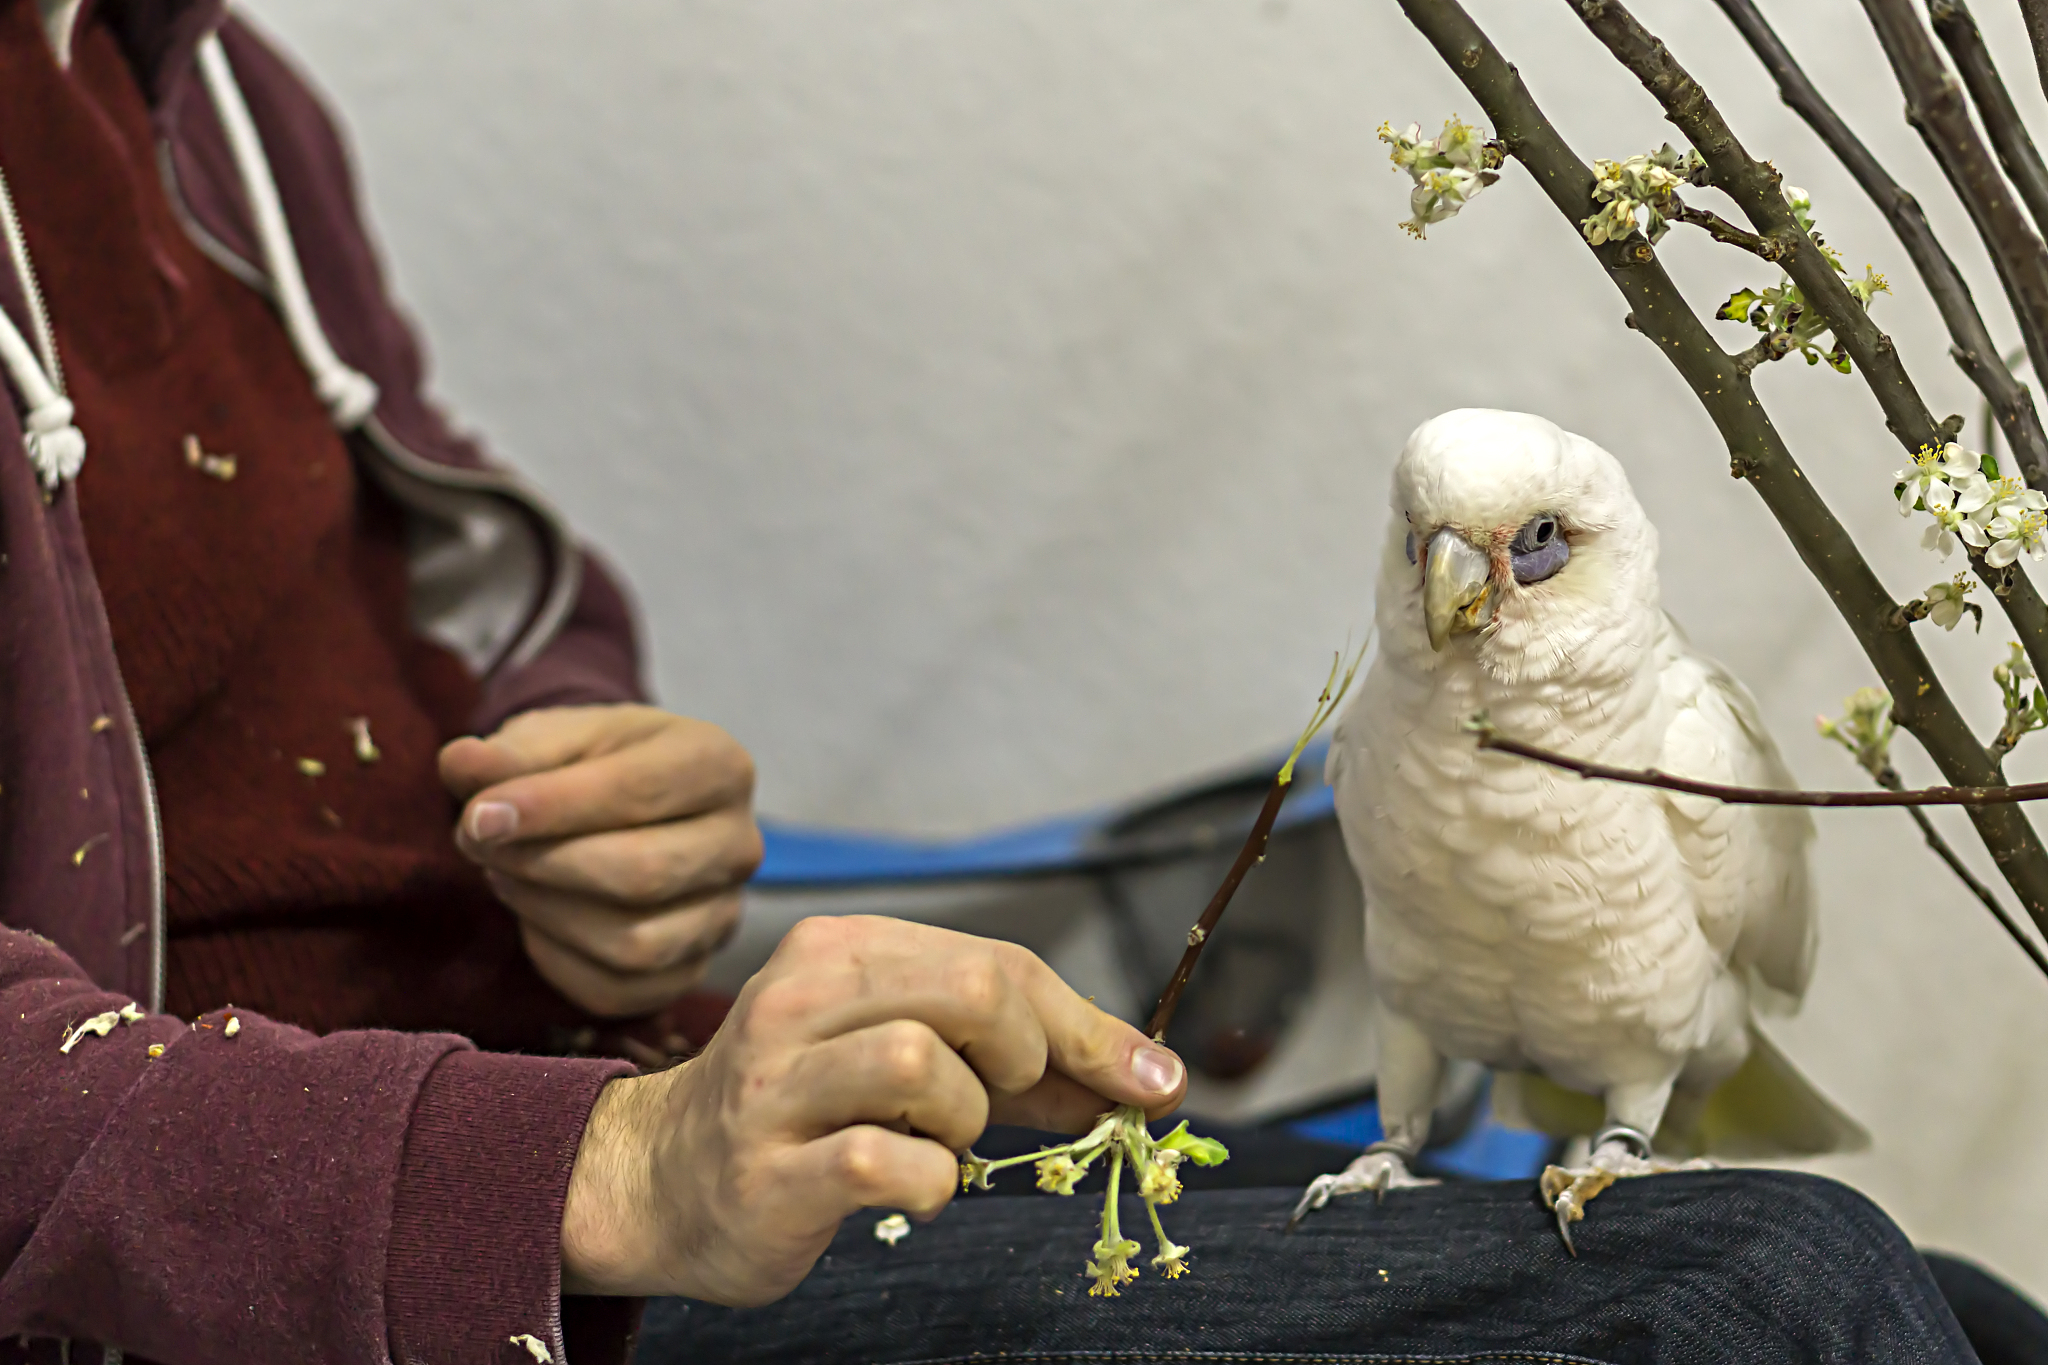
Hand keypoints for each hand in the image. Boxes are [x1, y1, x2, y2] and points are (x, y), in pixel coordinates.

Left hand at [439, 704, 761, 1016]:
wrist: (616, 806)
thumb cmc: (587, 765)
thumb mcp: (553, 737)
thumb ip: (511, 752)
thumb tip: (462, 763)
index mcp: (719, 765)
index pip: (639, 793)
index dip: (552, 808)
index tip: (478, 815)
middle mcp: (740, 844)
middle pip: (642, 874)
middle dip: (544, 864)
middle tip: (480, 844)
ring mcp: (723, 914)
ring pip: (633, 943)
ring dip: (546, 913)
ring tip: (505, 875)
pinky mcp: (689, 970)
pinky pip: (617, 990)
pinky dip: (557, 959)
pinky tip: (535, 918)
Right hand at [557, 915, 1188, 1303]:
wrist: (659, 1181)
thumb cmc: (805, 1111)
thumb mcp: (904, 1059)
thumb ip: (1016, 1060)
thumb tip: (1142, 1078)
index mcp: (840, 949)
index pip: (998, 961)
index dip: (1089, 1025)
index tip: (1151, 1080)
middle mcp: (800, 999)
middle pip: (976, 991)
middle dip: (1028, 1058)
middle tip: (1007, 1101)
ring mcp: (777, 1084)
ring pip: (930, 1067)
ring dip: (967, 1123)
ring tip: (936, 1142)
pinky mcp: (769, 1169)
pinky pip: (889, 1165)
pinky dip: (930, 1184)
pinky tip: (908, 1187)